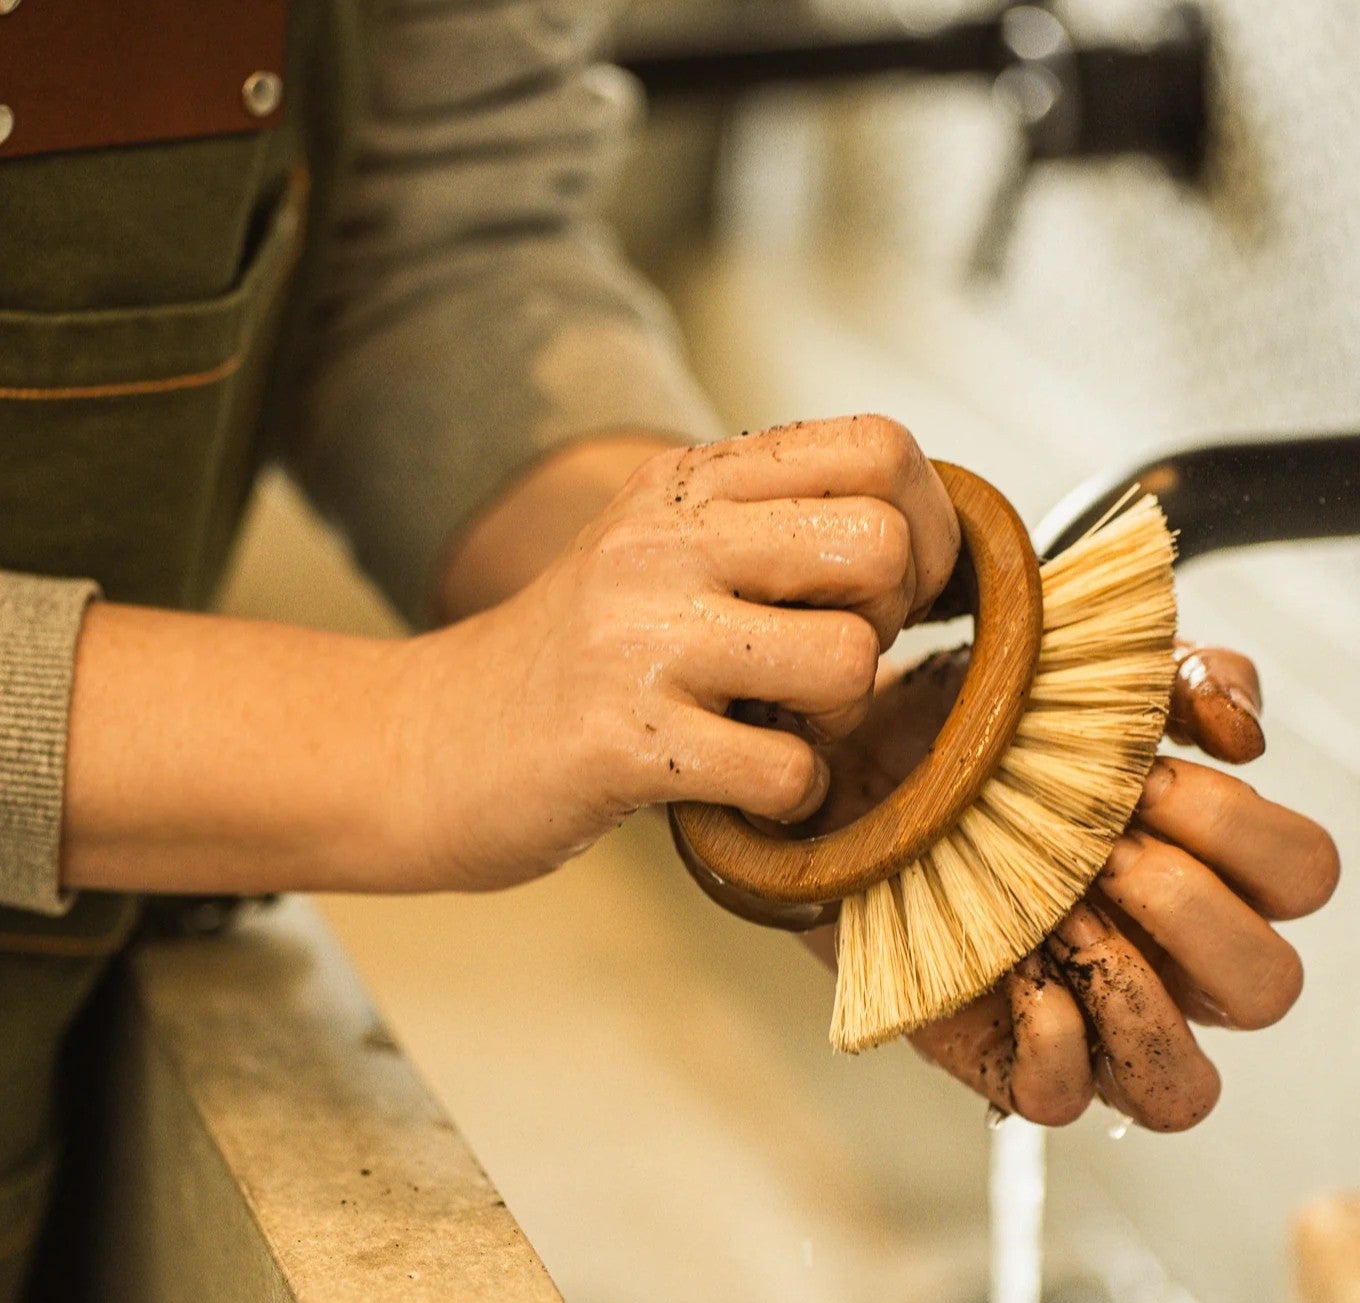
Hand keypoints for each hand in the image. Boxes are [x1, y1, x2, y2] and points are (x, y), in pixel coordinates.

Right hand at [395, 417, 961, 888]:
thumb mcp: (659, 552)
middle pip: (880, 546)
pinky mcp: (624, 741)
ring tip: (779, 727)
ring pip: (848, 661)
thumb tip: (918, 539)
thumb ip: (766, 525)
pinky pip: (787, 771)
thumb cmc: (573, 660)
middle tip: (827, 664)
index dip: (929, 528)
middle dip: (890, 625)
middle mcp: (663, 542)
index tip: (900, 592)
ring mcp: (640, 639)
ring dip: (838, 720)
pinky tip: (741, 789)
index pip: (880, 447)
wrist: (430, 744)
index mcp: (686, 483)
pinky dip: (789, 798)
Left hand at [804, 642, 1339, 1132]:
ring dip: (1132, 987)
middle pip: (1268, 988)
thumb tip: (1247, 737)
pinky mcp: (1004, 1054)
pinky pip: (1061, 1099)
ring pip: (1185, 1087)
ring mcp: (1089, 1017)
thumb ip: (1186, 679)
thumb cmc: (975, 727)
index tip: (1143, 778)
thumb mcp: (1085, 674)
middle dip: (1189, 908)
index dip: (1241, 830)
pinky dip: (1048, 1036)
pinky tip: (1009, 965)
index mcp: (1202, 865)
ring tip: (1058, 913)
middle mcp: (1163, 955)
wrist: (849, 758)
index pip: (1302, 876)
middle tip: (1099, 849)